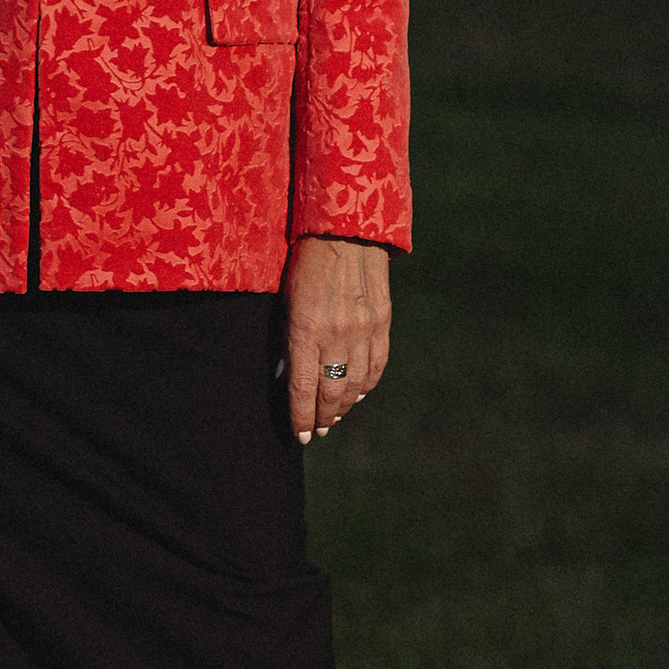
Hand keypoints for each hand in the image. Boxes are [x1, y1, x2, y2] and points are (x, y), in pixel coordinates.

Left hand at [283, 236, 389, 443]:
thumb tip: (287, 378)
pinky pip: (376, 366)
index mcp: (307, 330)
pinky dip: (366, 385)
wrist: (346, 232)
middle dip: (322, 417)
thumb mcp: (286, 301)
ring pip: (356, 385)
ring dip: (344, 406)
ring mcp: (364, 330)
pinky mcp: (382, 323)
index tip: (300, 436)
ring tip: (333, 417)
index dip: (301, 418)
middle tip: (316, 430)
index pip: (303, 389)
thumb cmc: (305, 264)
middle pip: (331, 393)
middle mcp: (337, 335)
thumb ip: (287, 341)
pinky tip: (356, 394)